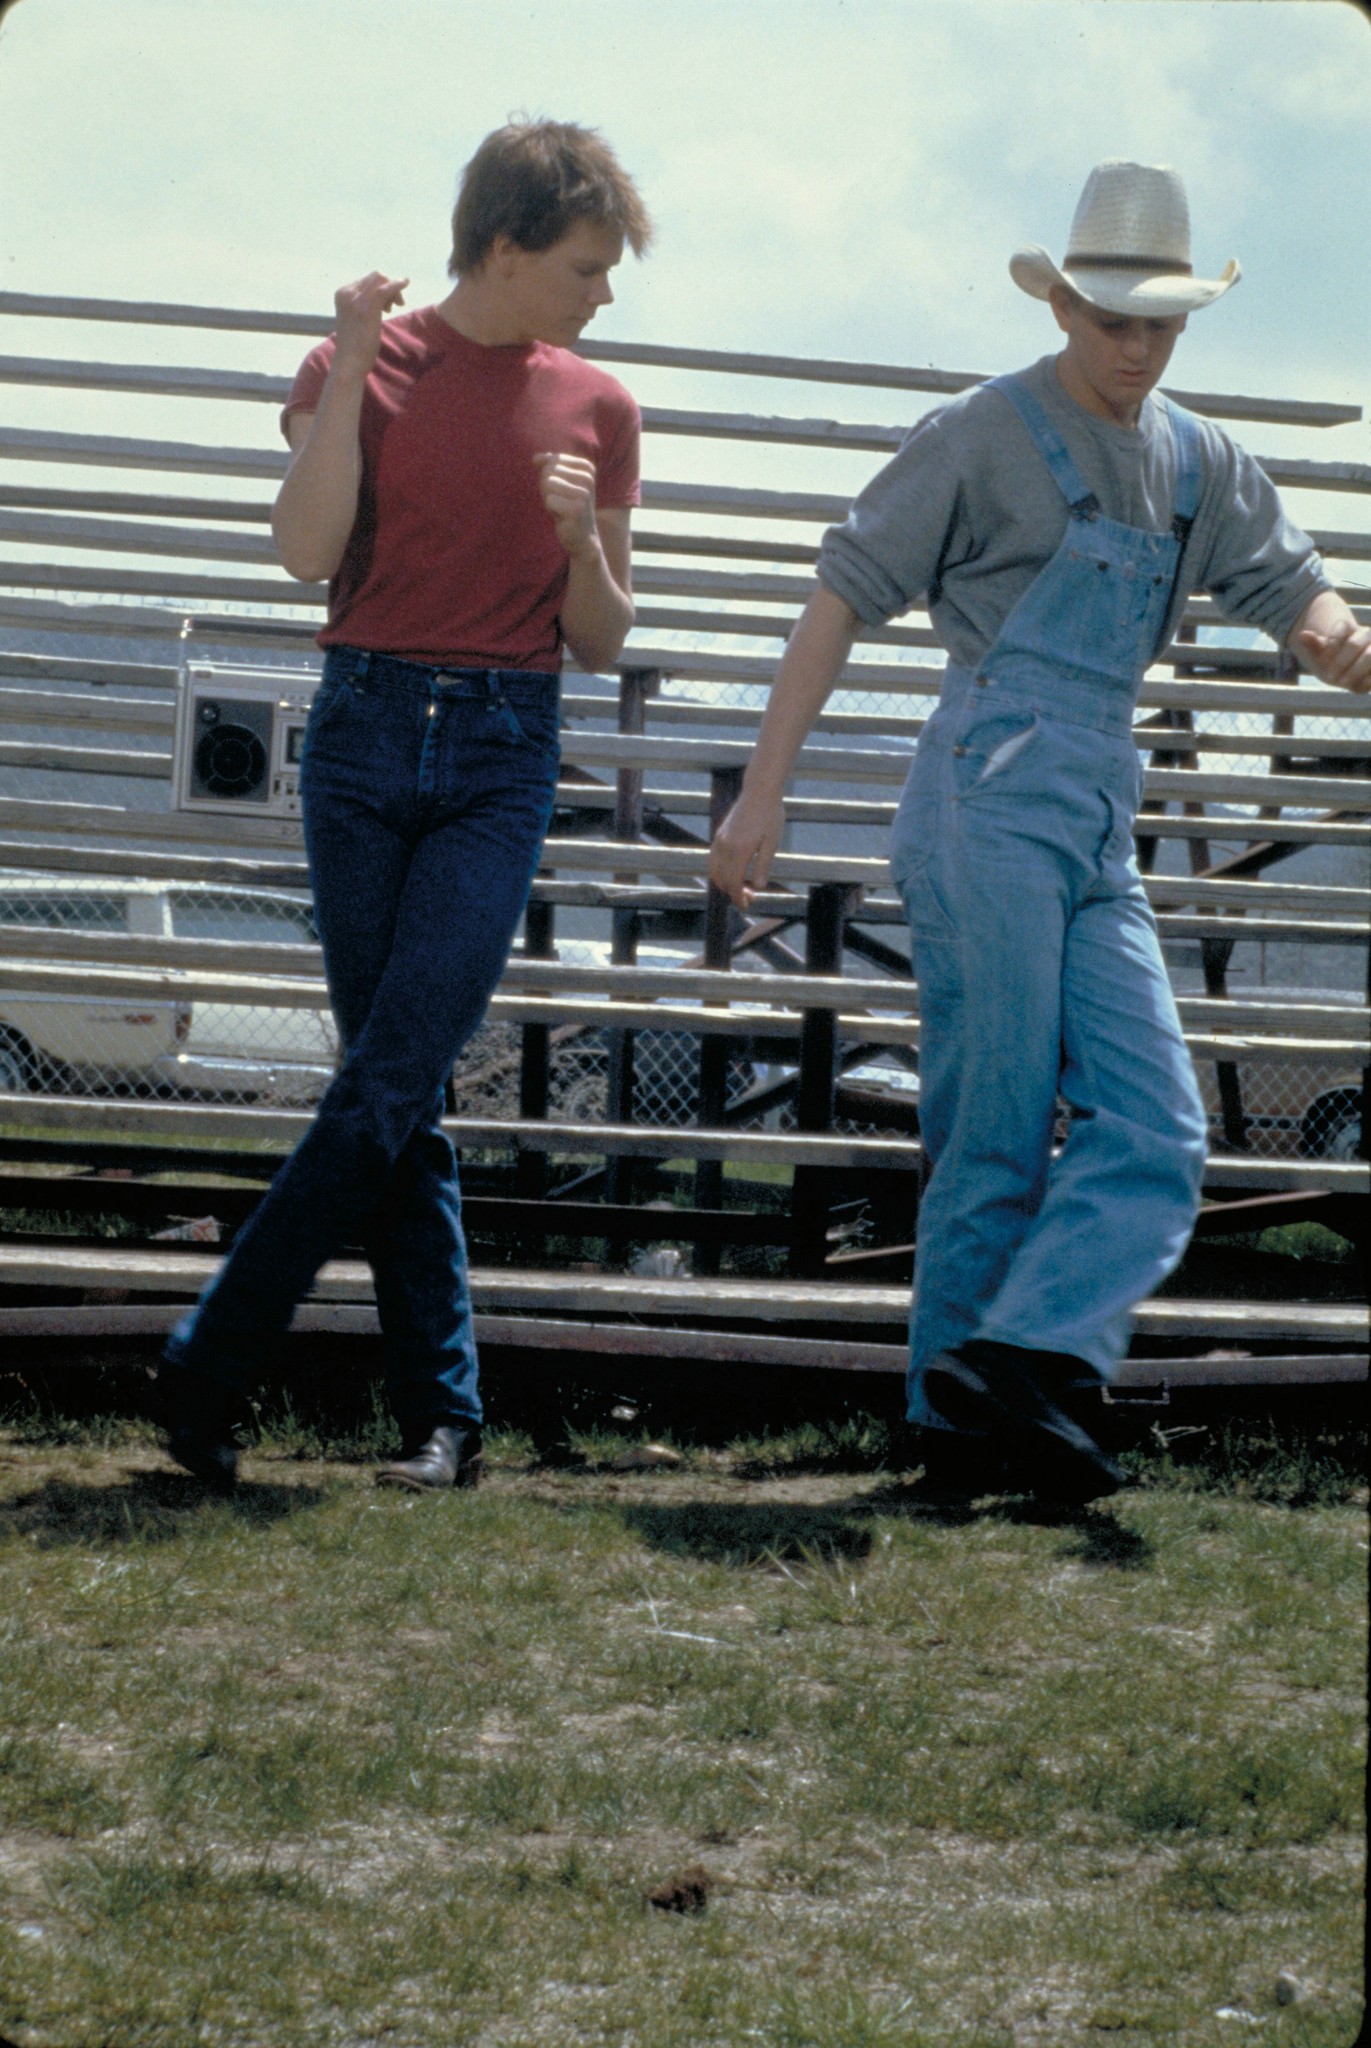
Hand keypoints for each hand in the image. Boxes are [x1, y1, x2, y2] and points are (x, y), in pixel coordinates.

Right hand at [331, 271, 408, 379]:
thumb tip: (381, 298)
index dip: (381, 287)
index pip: (367, 279)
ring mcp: (356, 299)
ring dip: (394, 290)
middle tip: (394, 305)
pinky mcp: (368, 307)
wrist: (349, 362)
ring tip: (396, 306)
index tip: (388, 305)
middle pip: (375, 277)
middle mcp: (347, 292)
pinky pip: (386, 288)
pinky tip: (405, 283)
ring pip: (381, 280)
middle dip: (389, 286)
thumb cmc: (354, 346)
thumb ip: (362, 305)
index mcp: (342, 293)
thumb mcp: (356, 319)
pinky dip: (398, 284)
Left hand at [535, 452, 599, 558]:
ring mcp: (584, 494)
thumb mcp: (559, 481)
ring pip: (548, 483)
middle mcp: (588, 479)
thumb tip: (535, 458)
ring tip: (561, 508)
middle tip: (560, 501)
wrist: (582, 536)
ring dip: (548, 498)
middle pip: (549, 470)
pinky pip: (549, 500)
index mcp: (587, 468)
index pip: (553, 459)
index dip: (550, 476)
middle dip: (547, 487)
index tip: (563, 490)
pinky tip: (562, 516)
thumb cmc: (568, 506)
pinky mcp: (577, 510)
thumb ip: (548, 465)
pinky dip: (551, 509)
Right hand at [709, 789, 785, 910]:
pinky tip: (734, 872)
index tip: (747, 906)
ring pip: (714, 872)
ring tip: (742, 886)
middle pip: (722, 881)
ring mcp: (719, 840)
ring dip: (725, 883)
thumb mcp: (772, 842)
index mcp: (739, 850)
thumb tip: (758, 887)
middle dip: (733, 893)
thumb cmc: (770, 815)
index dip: (739, 899)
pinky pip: (713, 860)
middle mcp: (725, 847)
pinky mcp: (719, 835)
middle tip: (750, 897)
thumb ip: (763, 865)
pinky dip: (720, 872)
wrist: (759, 791)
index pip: (734, 883)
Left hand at [1298, 617, 1370, 693]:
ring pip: (1369, 655)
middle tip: (1329, 678)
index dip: (1331, 645)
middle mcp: (1365, 634)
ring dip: (1355, 671)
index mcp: (1348, 628)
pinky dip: (1367, 679)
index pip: (1341, 628)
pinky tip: (1355, 687)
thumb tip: (1302, 634)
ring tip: (1342, 683)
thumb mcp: (1321, 655)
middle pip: (1354, 644)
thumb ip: (1314, 646)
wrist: (1348, 672)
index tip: (1321, 662)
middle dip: (1340, 662)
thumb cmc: (1332, 661)